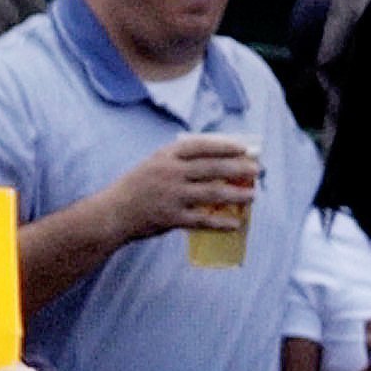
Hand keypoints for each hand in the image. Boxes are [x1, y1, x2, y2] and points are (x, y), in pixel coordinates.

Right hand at [104, 136, 258, 244]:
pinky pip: (202, 220)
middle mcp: (171, 172)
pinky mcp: (172, 218)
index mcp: (167, 155)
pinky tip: (235, 224)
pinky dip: (220, 222)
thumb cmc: (136, 188)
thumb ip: (178, 161)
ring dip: (236, 194)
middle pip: (212, 168)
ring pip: (212, 193)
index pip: (202, 147)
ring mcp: (172, 195)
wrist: (113, 213)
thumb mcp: (153, 164)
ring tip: (252, 196)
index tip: (244, 149)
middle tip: (256, 172)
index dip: (225, 147)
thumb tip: (211, 162)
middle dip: (238, 169)